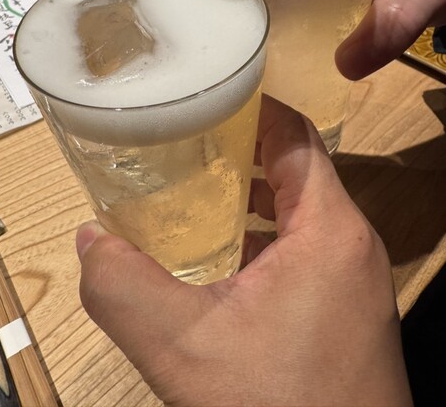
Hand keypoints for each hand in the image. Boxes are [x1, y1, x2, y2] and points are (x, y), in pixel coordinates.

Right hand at [76, 96, 411, 406]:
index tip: (208, 97)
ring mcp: (355, 282)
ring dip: (254, 199)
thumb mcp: (183, 348)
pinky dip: (267, 241)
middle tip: (188, 143)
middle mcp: (353, 246)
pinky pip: (307, 254)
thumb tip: (89, 242)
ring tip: (197, 194)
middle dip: (244, 152)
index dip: (253, 107)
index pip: (296, 135)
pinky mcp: (350, 314)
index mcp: (330, 231)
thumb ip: (124, 289)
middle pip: (300, 171)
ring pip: (303, 215)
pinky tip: (224, 262)